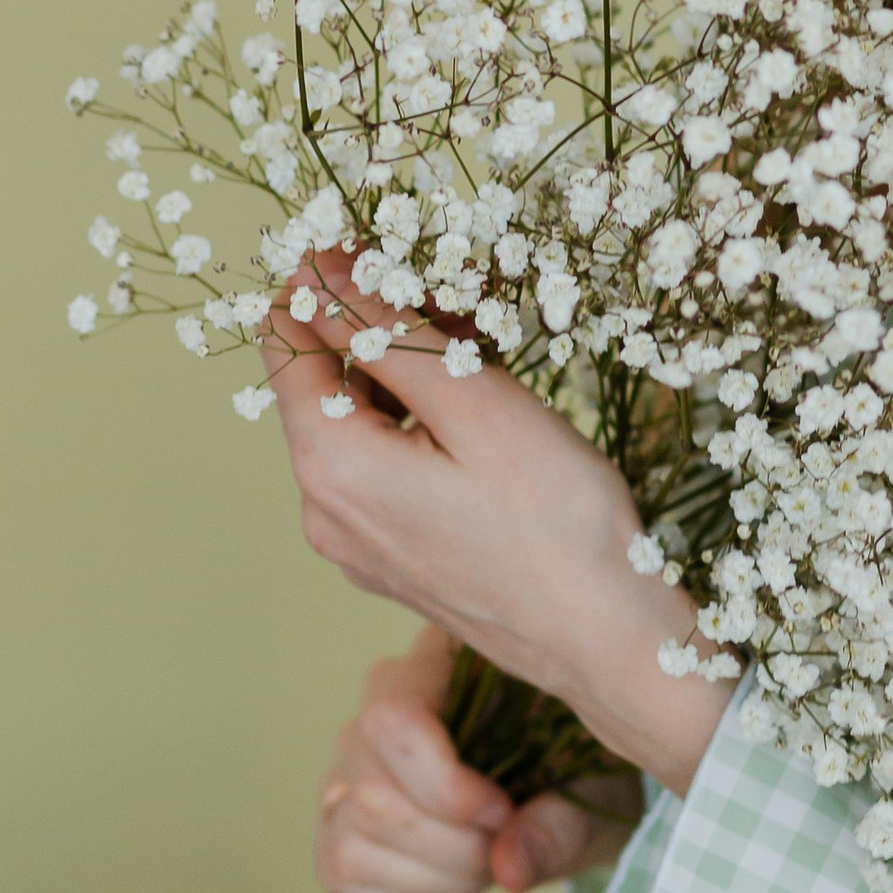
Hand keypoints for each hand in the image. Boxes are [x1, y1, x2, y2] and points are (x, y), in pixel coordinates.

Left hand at [266, 255, 727, 793]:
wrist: (606, 638)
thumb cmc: (554, 519)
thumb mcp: (473, 401)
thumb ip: (384, 332)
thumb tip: (317, 272)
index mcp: (329, 467)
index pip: (286, 338)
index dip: (332, 281)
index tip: (399, 254)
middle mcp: (322, 509)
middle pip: (324, 379)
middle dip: (386, 327)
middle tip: (474, 312)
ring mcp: (354, 543)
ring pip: (360, 421)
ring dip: (412, 373)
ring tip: (492, 359)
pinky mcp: (392, 559)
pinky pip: (384, 466)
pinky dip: (423, 425)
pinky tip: (486, 419)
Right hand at [316, 627, 642, 892]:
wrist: (573, 789)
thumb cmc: (584, 769)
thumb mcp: (596, 793)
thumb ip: (560, 824)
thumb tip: (510, 867)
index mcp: (440, 663)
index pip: (392, 718)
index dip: (442, 785)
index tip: (504, 812)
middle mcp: (376, 706)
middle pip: (371, 793)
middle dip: (449, 848)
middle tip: (504, 852)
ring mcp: (350, 764)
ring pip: (349, 839)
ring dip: (429, 879)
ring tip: (486, 874)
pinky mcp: (340, 817)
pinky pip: (337, 869)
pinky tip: (456, 892)